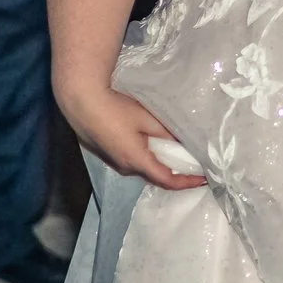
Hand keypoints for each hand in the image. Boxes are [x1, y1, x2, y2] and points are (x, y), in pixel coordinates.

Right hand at [61, 84, 205, 191]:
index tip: (203, 179)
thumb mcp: (146, 118)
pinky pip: (130, 160)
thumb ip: (167, 132)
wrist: (79, 100)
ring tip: (176, 156)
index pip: (167, 180)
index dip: (187, 182)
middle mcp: (123, 167)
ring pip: (141, 168)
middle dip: (174, 174)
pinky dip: (145, 157)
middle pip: (154, 176)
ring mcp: (112, 161)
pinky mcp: (104, 152)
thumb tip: (185, 143)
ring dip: (158, 164)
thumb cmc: (114, 107)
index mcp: (136, 161)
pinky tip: (150, 146)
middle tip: (193, 167)